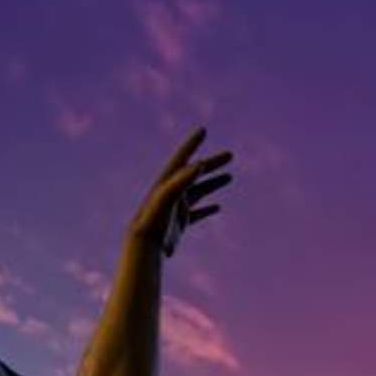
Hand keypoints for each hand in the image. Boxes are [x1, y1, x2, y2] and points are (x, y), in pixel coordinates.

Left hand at [129, 127, 232, 256]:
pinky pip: (197, 212)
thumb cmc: (154, 219)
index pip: (182, 157)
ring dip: (214, 182)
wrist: (145, 245)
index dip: (192, 143)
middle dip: (213, 162)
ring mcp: (177, 207)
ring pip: (199, 190)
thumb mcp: (168, 197)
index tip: (202, 130)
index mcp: (168, 181)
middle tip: (230, 155)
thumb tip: (200, 164)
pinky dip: (208, 208)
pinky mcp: (180, 222)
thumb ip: (182, 180)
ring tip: (230, 176)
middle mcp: (173, 191)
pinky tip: (218, 207)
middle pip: (196, 172)